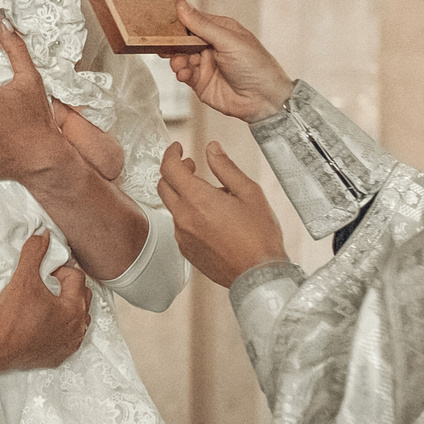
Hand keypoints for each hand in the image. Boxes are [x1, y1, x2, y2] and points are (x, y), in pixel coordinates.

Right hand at [0, 233, 91, 371]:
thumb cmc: (12, 315)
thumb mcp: (23, 278)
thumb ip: (35, 253)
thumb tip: (43, 235)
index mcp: (74, 307)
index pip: (77, 277)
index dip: (60, 270)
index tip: (45, 273)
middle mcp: (77, 327)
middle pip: (82, 297)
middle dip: (68, 287)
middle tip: (48, 284)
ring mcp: (70, 344)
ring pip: (78, 319)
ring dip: (68, 308)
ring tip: (48, 303)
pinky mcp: (59, 356)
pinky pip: (69, 338)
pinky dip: (62, 329)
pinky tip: (46, 324)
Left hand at [157, 141, 290, 285]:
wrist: (258, 275)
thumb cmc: (259, 235)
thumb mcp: (249, 193)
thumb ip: (226, 167)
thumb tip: (211, 148)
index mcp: (198, 199)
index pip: (169, 168)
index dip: (171, 153)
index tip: (178, 148)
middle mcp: (184, 218)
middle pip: (164, 185)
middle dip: (174, 171)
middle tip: (192, 166)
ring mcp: (182, 236)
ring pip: (172, 207)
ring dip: (183, 194)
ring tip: (212, 196)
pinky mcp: (186, 250)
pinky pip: (180, 226)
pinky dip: (188, 215)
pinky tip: (211, 218)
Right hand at [165, 1, 294, 122]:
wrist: (264, 99)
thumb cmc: (255, 65)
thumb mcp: (228, 40)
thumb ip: (202, 25)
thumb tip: (182, 5)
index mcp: (221, 30)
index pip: (194, 20)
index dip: (179, 21)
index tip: (164, 22)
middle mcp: (211, 46)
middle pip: (184, 40)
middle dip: (174, 42)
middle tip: (165, 44)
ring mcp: (206, 64)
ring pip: (181, 57)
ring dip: (177, 59)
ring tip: (179, 64)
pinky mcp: (201, 82)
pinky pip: (184, 74)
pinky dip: (181, 73)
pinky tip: (184, 74)